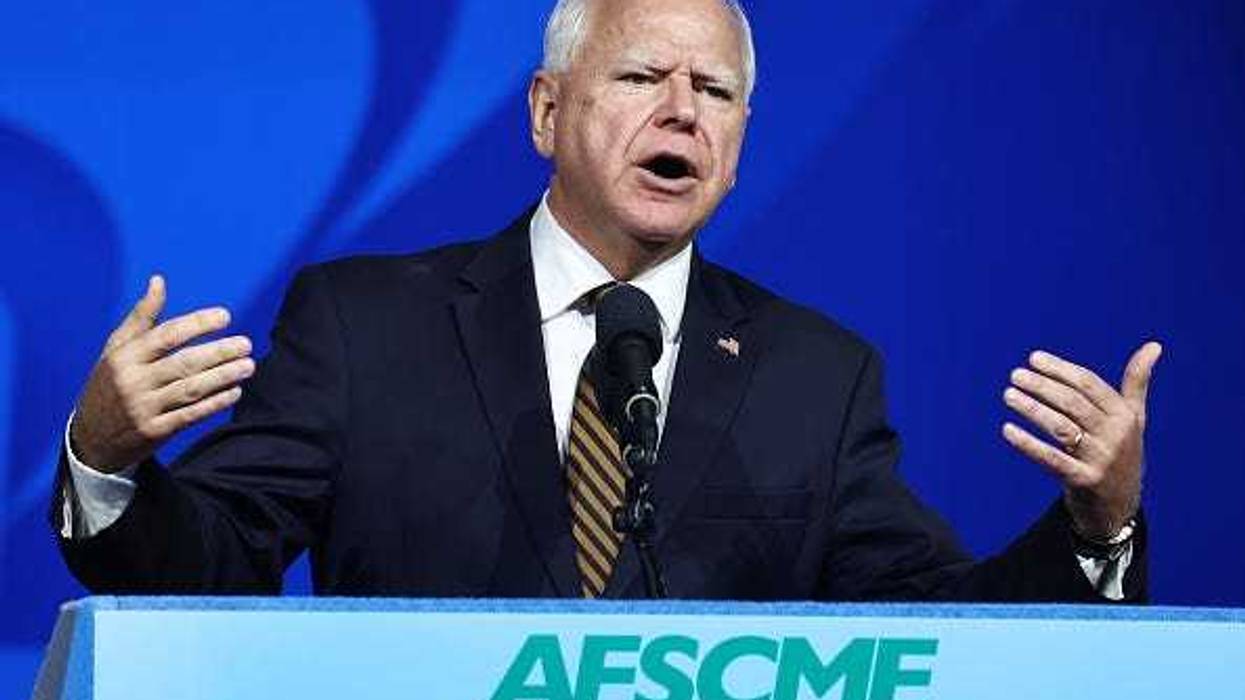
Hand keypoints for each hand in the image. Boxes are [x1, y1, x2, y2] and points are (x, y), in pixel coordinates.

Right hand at [70, 275, 254, 471]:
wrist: (90, 437)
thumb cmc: (109, 383)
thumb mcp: (116, 348)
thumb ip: (141, 316)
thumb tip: (159, 280)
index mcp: (124, 356)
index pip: (166, 335)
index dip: (197, 324)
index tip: (225, 316)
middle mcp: (133, 381)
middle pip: (183, 363)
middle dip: (219, 352)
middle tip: (246, 344)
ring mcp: (143, 408)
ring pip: (190, 389)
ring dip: (223, 377)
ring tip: (248, 366)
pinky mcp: (154, 431)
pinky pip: (190, 415)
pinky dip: (215, 403)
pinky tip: (234, 392)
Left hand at [1001, 342, 1162, 539]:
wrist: (1120, 506)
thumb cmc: (1122, 452)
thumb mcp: (1133, 418)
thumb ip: (1137, 382)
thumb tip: (1154, 344)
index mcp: (1125, 416)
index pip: (1089, 385)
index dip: (1061, 370)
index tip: (1033, 358)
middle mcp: (1116, 436)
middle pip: (1073, 404)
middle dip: (1043, 387)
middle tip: (1015, 375)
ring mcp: (1100, 459)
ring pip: (1061, 428)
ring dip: (1032, 409)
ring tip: (1009, 395)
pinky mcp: (1083, 481)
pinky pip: (1052, 459)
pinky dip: (1028, 444)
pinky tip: (1008, 430)